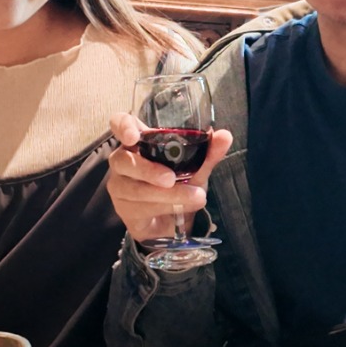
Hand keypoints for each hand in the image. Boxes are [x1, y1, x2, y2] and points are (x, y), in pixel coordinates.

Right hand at [106, 112, 232, 243]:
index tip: (133, 136)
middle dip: (148, 170)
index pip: (119, 124)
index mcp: (139, 142)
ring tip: (194, 198)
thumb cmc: (179, 185)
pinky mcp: (123, 209)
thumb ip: (208, 152)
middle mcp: (123, 161)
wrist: (174, 222)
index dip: (122, 126)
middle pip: (122, 160)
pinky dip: (164, 208)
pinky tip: (180, 210)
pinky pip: (138, 208)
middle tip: (171, 179)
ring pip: (134, 189)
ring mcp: (120, 186)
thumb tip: (225, 136)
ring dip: (166, 195)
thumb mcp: (196, 168)